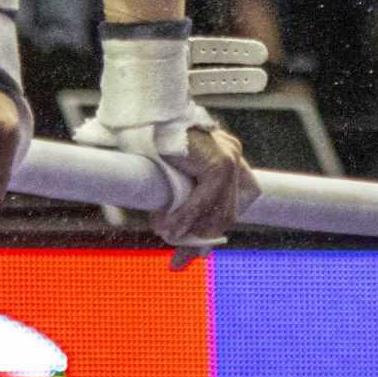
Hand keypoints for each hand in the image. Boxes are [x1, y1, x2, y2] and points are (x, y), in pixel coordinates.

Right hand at [154, 123, 259, 262]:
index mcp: (226, 159)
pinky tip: (168, 227)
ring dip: (190, 230)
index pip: (229, 207)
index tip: (194, 254)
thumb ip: (181, 201)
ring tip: (165, 236)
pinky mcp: (219, 161)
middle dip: (201, 241)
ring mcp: (230, 157)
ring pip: (217, 211)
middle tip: (177, 262)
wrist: (144, 114)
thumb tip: (174, 234)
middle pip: (226, 214)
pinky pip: (205, 200)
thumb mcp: (173, 178)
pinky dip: (186, 217)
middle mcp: (233, 156)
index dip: (212, 233)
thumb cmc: (150, 142)